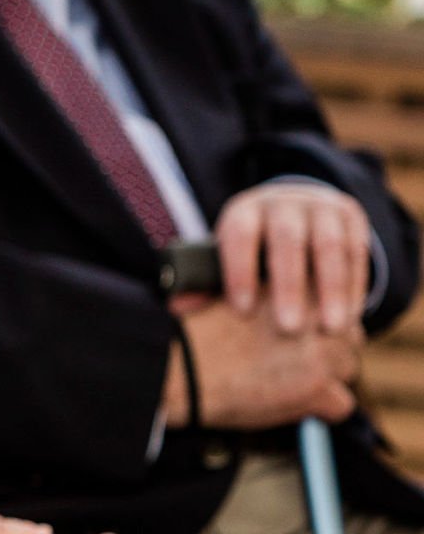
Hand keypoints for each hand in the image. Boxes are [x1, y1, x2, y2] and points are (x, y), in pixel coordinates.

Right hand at [164, 295, 358, 432]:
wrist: (179, 367)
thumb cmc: (195, 332)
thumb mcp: (236, 293)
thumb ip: (270, 296)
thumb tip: (284, 309)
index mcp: (297, 284)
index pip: (334, 301)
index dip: (318, 321)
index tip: (301, 334)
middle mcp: (316, 315)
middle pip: (348, 335)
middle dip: (327, 348)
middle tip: (297, 361)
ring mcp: (320, 353)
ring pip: (348, 368)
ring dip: (326, 377)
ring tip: (293, 384)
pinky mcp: (316, 388)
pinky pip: (342, 405)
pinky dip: (322, 409)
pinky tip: (295, 406)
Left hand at [217, 179, 370, 335]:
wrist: (295, 207)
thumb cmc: (253, 248)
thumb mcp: (228, 257)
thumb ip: (207, 283)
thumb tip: (178, 308)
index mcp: (244, 211)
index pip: (239, 235)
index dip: (240, 271)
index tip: (242, 311)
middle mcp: (282, 203)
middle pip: (286, 239)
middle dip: (288, 286)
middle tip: (289, 330)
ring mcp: (319, 206)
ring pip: (328, 245)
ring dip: (332, 289)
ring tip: (331, 330)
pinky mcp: (350, 216)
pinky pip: (356, 250)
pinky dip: (354, 284)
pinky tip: (352, 315)